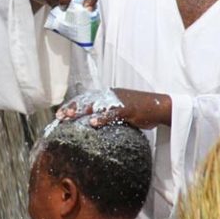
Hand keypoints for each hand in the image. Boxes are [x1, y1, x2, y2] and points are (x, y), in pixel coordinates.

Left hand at [56, 88, 171, 128]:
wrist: (160, 107)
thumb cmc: (140, 110)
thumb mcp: (120, 111)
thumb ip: (107, 114)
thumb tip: (93, 123)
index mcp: (108, 95)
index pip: (86, 98)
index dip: (72, 105)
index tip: (60, 114)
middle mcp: (111, 95)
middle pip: (87, 100)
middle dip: (72, 107)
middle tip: (60, 116)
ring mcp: (119, 101)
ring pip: (96, 104)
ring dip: (81, 110)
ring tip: (69, 117)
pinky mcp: (128, 109)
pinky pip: (112, 113)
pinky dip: (102, 118)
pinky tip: (93, 123)